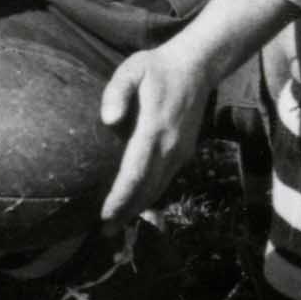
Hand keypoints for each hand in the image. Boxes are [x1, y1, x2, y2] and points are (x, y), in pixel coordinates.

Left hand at [94, 42, 218, 225]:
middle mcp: (170, 147)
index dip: (120, 197)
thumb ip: (118, 92)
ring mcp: (180, 152)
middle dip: (126, 212)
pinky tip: (135, 204)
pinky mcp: (185, 153)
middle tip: (104, 232)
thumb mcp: (132, 69)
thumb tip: (108, 119)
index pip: (136, 172)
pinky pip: (165, 180)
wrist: (196, 67)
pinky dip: (149, 196)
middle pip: (147, 189)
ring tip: (116, 226)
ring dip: (138, 209)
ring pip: (158, 189)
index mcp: (155, 130)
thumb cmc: (156, 68)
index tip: (104, 215)